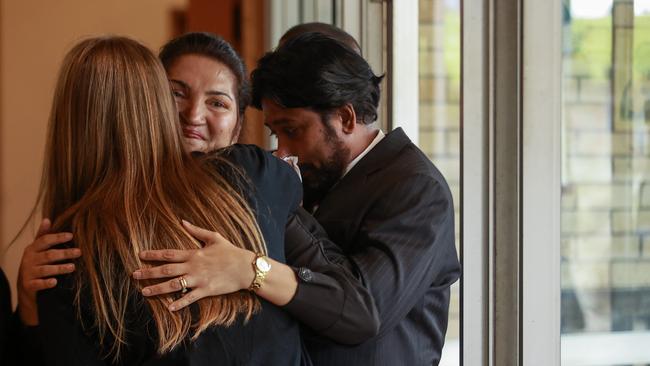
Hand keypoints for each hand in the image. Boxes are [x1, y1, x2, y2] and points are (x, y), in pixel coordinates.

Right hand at [17, 218, 78, 324]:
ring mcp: (28, 272)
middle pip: (48, 255)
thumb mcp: (37, 248)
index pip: (45, 240)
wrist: (25, 284)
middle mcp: (29, 259)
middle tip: (79, 252)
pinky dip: (46, 283)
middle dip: (64, 253)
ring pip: (45, 270)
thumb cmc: (36, 261)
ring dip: (59, 268)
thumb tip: (47, 219)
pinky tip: (55, 282)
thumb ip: (43, 235)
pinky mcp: (29, 284)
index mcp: (32, 248)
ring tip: (73, 267)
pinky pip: (38, 284)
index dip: (57, 237)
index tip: (71, 235)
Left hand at [133, 220, 255, 310]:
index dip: (153, 254)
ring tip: (144, 292)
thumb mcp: (214, 237)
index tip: (140, 255)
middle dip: (149, 272)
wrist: (245, 267)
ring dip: (158, 289)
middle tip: (134, 275)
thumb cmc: (230, 251)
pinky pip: (190, 297)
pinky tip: (169, 308)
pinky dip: (179, 303)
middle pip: (166, 270)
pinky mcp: (206, 290)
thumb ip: (196, 230)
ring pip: (174, 284)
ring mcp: (199, 279)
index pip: (169, 254)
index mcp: (193, 253)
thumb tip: (183, 221)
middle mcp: (193, 266)